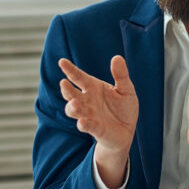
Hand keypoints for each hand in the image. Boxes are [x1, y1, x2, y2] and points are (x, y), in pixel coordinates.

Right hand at [59, 56, 138, 187]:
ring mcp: (88, 115)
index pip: (78, 77)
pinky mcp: (95, 129)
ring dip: (72, 107)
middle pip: (71, 94)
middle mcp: (86, 101)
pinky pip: (86, 126)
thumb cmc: (124, 108)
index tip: (62, 62)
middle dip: (66, 89)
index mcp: (92, 87)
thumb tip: (117, 58)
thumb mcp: (126, 90)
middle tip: (63, 83)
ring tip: (75, 103)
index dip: (70, 69)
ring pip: (73, 110)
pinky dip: (83, 124)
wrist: (127, 130)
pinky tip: (82, 122)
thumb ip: (121, 75)